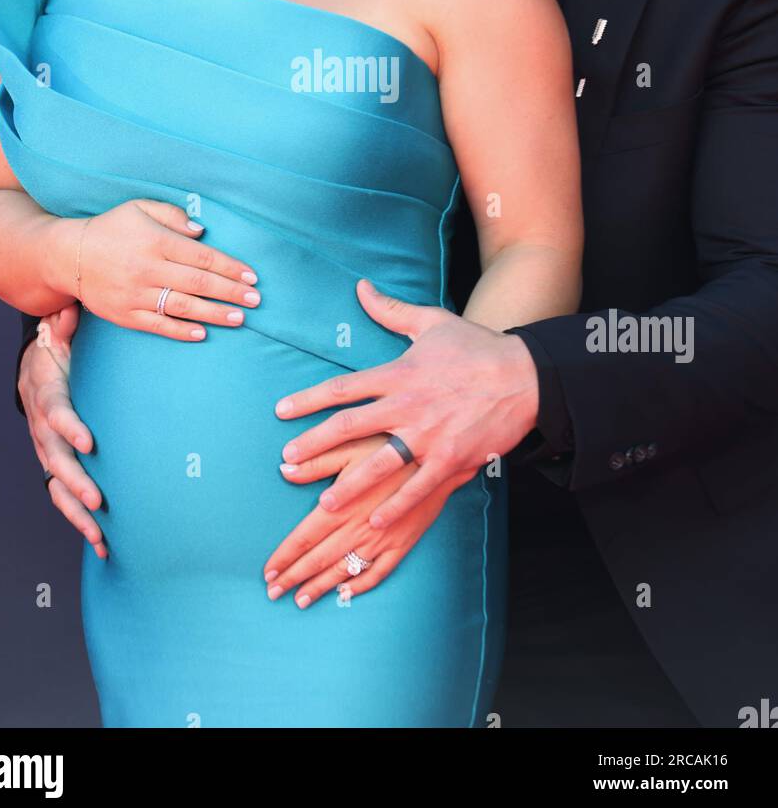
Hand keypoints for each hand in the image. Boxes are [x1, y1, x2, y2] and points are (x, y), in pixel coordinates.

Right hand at [19, 304, 107, 558]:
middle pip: (54, 459)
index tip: (88, 441)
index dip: (68, 427)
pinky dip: (79, 521)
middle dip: (75, 481)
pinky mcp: (56, 467)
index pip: (54, 413)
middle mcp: (42, 428)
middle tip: (96, 499)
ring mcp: (47, 451)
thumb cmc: (56, 352)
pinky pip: (63, 497)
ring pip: (57, 486)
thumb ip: (64, 326)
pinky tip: (103, 544)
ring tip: (99, 533)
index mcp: (45, 394)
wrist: (37, 371)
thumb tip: (68, 311)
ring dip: (77, 511)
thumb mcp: (58, 334)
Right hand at [51, 200, 260, 340]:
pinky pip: (157, 325)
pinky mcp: (124, 314)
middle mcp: (148, 268)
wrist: (67, 256)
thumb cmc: (111, 228)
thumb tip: (202, 232)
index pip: (202, 257)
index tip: (252, 276)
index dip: (230, 267)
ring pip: (182, 306)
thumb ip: (173, 216)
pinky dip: (180, 330)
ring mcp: (136, 294)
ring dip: (214, 314)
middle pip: (198, 283)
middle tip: (256, 300)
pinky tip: (202, 333)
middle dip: (231, 292)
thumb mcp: (139, 208)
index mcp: (155, 241)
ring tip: (240, 318)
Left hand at [262, 434, 472, 606]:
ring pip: (344, 571)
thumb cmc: (391, 445)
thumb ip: (317, 461)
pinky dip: (358, 586)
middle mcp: (357, 528)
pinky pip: (377, 574)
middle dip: (293, 578)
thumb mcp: (350, 446)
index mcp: (340, 504)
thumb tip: (285, 469)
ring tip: (300, 600)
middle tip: (273, 592)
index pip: (303, 538)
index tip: (267, 572)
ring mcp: (381, 541)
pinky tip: (345, 594)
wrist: (438, 457)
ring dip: (319, 587)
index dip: (283, 557)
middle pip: (318, 560)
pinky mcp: (402, 545)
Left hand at [274, 277, 538, 528]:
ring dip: (349, 484)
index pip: (343, 387)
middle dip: (315, 444)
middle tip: (287, 461)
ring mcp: (430, 435)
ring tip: (323, 503)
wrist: (525, 374)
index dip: (308, 399)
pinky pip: (419, 486)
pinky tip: (377, 519)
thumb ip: (391, 310)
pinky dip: (397, 503)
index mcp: (399, 373)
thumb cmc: (476, 346)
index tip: (281, 411)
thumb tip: (361, 288)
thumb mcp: (431, 322)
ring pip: (379, 463)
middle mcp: (408, 405)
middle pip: (351, 426)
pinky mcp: (452, 458)